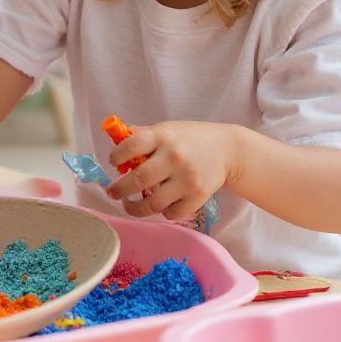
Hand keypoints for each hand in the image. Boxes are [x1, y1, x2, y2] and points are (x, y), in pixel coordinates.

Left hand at [105, 120, 235, 219]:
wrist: (228, 150)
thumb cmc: (190, 138)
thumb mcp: (166, 128)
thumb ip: (142, 135)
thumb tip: (115, 140)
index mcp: (163, 136)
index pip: (131, 146)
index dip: (116, 156)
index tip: (113, 163)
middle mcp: (174, 157)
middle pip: (139, 179)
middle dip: (119, 189)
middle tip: (112, 192)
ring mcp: (187, 178)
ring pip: (153, 203)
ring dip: (135, 208)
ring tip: (129, 205)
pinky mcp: (198, 196)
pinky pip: (172, 213)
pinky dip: (162, 212)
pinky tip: (159, 205)